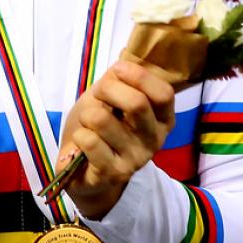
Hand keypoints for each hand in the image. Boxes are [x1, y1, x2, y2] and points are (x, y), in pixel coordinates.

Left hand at [57, 60, 175, 219]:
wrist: (83, 171)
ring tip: (88, 124)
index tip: (118, 70)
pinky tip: (83, 144)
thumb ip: (118, 81)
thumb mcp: (110, 98)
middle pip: (137, 103)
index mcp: (162, 119)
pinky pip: (89, 141)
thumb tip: (121, 68)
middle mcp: (155, 140)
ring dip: (87, 114)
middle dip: (107, 89)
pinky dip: (79, 135)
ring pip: (102, 120)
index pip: (164, 93)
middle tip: (97, 95)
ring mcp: (136, 159)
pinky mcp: (113, 174)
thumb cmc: (100, 128)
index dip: (139, 76)